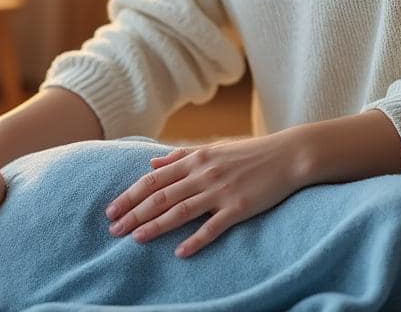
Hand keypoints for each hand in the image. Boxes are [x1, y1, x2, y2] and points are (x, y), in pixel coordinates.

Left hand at [104, 134, 302, 257]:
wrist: (289, 155)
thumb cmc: (250, 152)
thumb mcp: (212, 148)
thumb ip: (180, 156)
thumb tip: (151, 163)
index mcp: (195, 159)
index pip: (153, 179)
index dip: (130, 195)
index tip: (111, 209)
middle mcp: (203, 174)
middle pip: (160, 196)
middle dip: (134, 213)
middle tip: (113, 229)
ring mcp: (220, 191)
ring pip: (180, 211)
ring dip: (155, 226)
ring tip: (135, 238)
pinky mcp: (239, 207)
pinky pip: (213, 227)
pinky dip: (195, 240)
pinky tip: (180, 252)